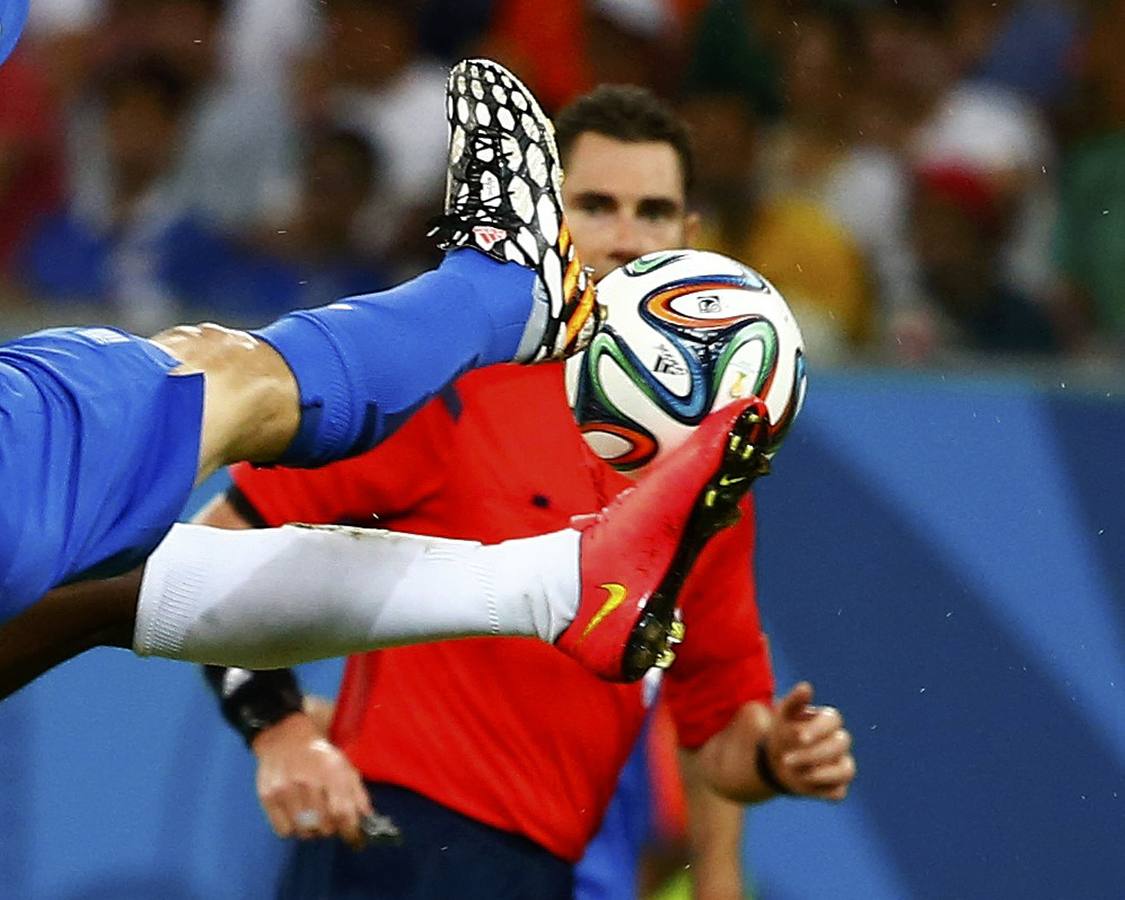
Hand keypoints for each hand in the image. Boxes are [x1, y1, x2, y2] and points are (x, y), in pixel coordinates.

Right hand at [252, 712, 373, 847]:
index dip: (350, 831)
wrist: (285, 736)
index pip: (343, 812)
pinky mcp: (267, 797)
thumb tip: (367, 818)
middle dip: (331, 828)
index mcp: (331, 771)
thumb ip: (357, 792)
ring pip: (304, 830)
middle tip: (330, 821)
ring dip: (312, 830)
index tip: (353, 838)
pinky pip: (283, 830)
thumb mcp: (344, 765)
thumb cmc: (319, 754)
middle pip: (324, 825)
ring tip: (312, 818)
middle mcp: (308, 781)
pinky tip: (295, 816)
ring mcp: (285, 790)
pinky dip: (292, 829)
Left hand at [762, 682, 854, 800]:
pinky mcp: (837, 786)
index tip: (798, 737)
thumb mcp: (783, 716)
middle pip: (840, 745)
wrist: (775, 761)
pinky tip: (805, 785)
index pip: (833, 719)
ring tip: (797, 774)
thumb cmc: (782, 733)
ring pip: (846, 770)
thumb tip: (806, 687)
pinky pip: (839, 791)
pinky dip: (823, 791)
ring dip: (821, 774)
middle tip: (786, 760)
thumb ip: (794, 701)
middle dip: (813, 753)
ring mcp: (841, 764)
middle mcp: (839, 741)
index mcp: (828, 720)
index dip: (818, 729)